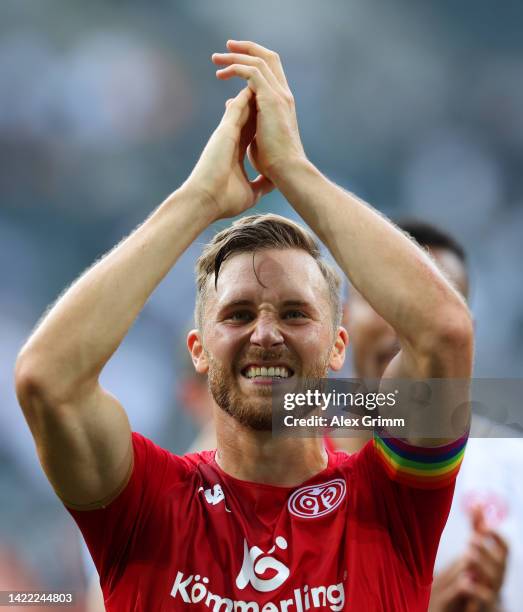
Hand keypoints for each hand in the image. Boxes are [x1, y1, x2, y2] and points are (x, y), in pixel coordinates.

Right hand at [184, 87, 272, 219]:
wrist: (206, 200)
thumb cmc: (224, 200)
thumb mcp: (251, 193)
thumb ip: (261, 185)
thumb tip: (273, 184)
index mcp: (238, 152)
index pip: (253, 130)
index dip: (262, 120)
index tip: (273, 114)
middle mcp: (232, 139)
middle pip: (250, 114)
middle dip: (259, 101)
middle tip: (270, 88)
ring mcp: (228, 133)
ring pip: (244, 106)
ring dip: (254, 91)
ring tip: (264, 76)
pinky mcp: (225, 130)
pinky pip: (238, 105)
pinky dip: (247, 94)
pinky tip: (256, 82)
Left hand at [212, 40, 306, 182]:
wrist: (286, 171)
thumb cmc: (274, 164)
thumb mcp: (256, 138)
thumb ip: (247, 121)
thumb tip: (230, 105)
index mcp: (281, 105)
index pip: (269, 74)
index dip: (251, 63)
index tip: (230, 64)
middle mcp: (282, 96)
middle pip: (267, 59)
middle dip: (246, 50)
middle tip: (225, 48)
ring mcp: (279, 95)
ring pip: (258, 62)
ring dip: (236, 57)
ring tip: (216, 59)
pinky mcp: (271, 99)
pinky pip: (252, 71)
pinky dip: (236, 68)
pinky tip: (222, 73)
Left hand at [429, 507, 507, 611]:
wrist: (480, 603)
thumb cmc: (481, 570)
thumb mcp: (479, 549)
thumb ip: (478, 528)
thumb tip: (477, 503)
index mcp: (498, 561)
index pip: (505, 548)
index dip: (498, 536)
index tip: (486, 527)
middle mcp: (499, 574)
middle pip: (500, 562)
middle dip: (486, 549)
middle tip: (471, 539)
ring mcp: (493, 589)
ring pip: (494, 578)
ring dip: (482, 564)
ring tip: (467, 554)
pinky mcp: (485, 604)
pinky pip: (484, 597)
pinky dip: (476, 589)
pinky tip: (465, 580)